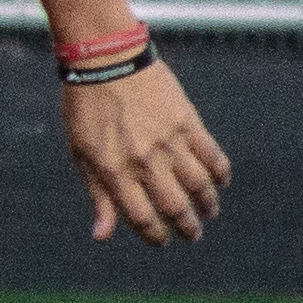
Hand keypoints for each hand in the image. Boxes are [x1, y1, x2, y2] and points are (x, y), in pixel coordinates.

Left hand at [63, 60, 230, 244]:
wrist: (106, 60)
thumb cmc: (86, 108)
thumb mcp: (82, 154)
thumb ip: (98, 195)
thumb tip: (102, 236)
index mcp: (115, 172)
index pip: (142, 218)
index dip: (155, 236)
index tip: (162, 241)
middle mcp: (144, 162)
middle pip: (175, 206)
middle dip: (187, 226)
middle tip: (193, 234)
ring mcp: (169, 143)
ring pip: (199, 185)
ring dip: (208, 203)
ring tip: (210, 211)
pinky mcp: (187, 122)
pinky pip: (212, 155)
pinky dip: (220, 172)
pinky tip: (221, 181)